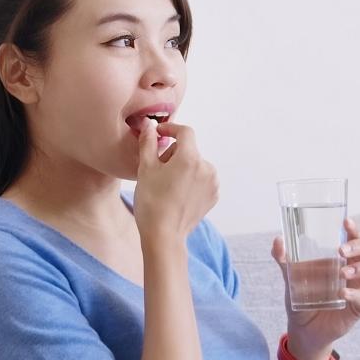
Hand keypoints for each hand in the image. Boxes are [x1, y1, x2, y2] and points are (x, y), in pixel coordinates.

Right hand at [133, 119, 217, 244]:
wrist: (164, 234)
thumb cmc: (152, 201)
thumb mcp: (146, 168)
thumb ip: (148, 142)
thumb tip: (148, 124)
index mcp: (191, 158)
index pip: (185, 132)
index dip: (171, 129)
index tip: (159, 133)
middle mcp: (207, 168)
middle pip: (189, 150)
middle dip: (173, 154)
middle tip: (157, 170)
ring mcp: (213, 183)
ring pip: (195, 165)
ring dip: (183, 168)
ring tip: (167, 185)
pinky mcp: (214, 195)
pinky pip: (202, 179)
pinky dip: (191, 181)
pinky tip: (178, 194)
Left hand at [271, 217, 359, 359]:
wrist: (304, 329)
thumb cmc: (303, 298)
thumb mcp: (291, 277)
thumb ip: (284, 260)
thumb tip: (278, 240)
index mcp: (344, 257)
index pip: (356, 237)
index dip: (354, 229)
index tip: (346, 222)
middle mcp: (357, 268)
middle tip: (342, 251)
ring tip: (344, 272)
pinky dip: (355, 293)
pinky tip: (342, 292)